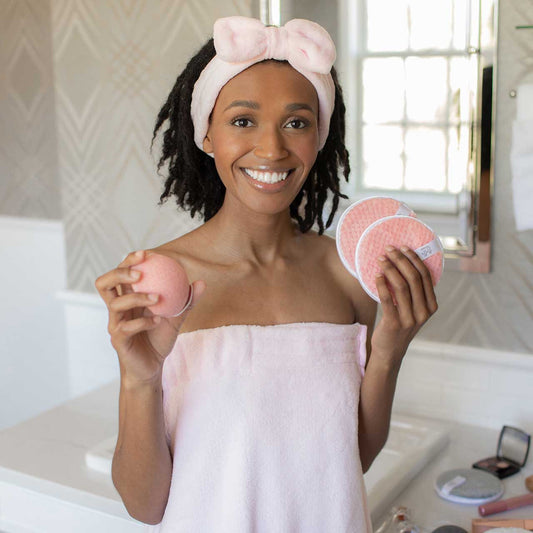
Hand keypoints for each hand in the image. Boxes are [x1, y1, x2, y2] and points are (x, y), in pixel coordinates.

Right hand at [95, 250, 205, 384]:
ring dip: (137, 297)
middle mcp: (117, 309)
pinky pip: (126, 327)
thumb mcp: (176, 318)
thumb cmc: (159, 338)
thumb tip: (201, 282)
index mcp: (126, 299)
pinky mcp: (118, 340)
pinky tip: (158, 321)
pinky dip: (143, 322)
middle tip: (139, 273)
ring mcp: (115, 324)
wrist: (152, 367)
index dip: (128, 261)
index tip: (145, 253)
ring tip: (157, 298)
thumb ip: (187, 301)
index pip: (120, 275)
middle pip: (105, 284)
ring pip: (115, 304)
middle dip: (119, 273)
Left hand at [370, 245, 437, 366]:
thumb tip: (404, 262)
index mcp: (431, 306)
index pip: (426, 277)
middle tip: (389, 249)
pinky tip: (376, 275)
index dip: (415, 259)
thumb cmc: (400, 325)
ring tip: (380, 259)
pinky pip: (387, 299)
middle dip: (401, 260)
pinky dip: (382, 284)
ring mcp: (410, 319)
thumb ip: (414, 292)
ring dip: (390, 269)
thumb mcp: (413, 310)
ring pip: (401, 287)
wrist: (390, 352)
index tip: (404, 247)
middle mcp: (423, 312)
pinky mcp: (394, 324)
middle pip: (413, 279)